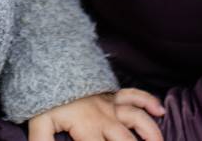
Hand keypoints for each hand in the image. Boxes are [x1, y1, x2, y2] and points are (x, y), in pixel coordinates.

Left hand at [28, 89, 163, 140]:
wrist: (51, 68)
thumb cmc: (46, 100)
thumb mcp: (40, 124)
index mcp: (89, 129)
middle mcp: (105, 118)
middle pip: (127, 140)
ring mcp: (111, 104)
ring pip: (138, 119)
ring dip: (151, 133)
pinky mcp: (113, 94)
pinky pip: (135, 95)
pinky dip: (149, 101)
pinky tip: (160, 111)